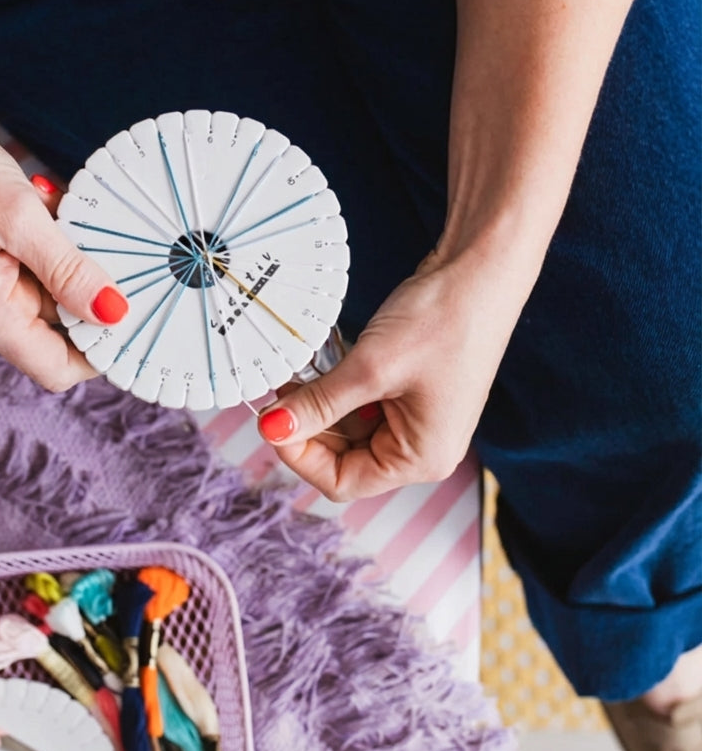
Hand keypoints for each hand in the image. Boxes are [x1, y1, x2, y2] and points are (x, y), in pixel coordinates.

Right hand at [0, 100, 126, 390]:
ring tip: (65, 213)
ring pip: (53, 294)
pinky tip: (48, 204)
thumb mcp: (18, 216)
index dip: (101, 354)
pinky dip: (54, 241)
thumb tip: (113, 313)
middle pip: (61, 331)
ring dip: (72, 259)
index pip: (57, 368)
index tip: (137, 318)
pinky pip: (37, 266)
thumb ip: (68, 270)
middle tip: (114, 247)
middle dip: (92, 293)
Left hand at [256, 251, 523, 499]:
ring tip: (297, 372)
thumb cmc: (442, 320)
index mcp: (421, 458)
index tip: (271, 419)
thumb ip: (318, 404)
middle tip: (278, 390)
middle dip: (307, 426)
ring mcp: (417, 418)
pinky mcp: (410, 389)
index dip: (299, 454)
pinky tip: (321, 362)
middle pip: (343, 457)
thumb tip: (272, 429)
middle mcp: (422, 447)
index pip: (342, 481)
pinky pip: (362, 402)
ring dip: (319, 403)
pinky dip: (337, 386)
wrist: (481, 269)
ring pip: (348, 427)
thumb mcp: (369, 368)